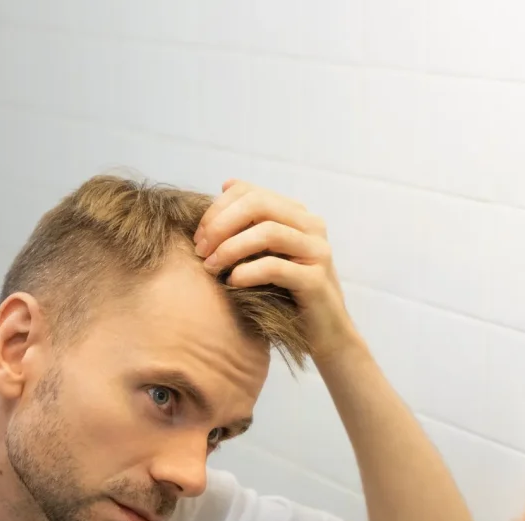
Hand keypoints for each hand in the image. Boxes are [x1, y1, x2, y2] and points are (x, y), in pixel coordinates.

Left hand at [194, 179, 357, 361]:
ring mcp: (317, 252)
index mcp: (298, 215)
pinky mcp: (316, 281)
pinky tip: (233, 283)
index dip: (218, 209)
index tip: (199, 236)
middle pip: (258, 204)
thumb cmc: (288, 294)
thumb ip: (250, 222)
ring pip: (268, 232)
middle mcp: (312, 227)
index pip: (251, 192)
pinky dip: (247, 272)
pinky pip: (275, 267)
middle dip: (221, 224)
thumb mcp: (267, 253)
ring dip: (230, 248)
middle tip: (201, 250)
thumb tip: (226, 184)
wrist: (324, 333)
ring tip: (211, 267)